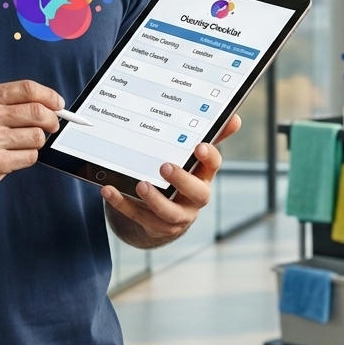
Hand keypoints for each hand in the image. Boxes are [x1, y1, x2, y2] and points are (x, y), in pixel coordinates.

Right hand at [0, 80, 62, 195]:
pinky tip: (14, 155)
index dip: (49, 96)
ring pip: (38, 136)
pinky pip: (31, 156)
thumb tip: (52, 104)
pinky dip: (28, 156)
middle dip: (52, 119)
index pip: (27, 89)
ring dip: (37, 141)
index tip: (58, 104)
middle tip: (52, 125)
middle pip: (37, 112)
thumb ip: (12, 101)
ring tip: (23, 142)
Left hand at [101, 114, 239, 246]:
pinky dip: (122, 204)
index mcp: (203, 176)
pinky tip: (109, 190)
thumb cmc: (181, 179)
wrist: (164, 216)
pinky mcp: (155, 226)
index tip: (199, 146)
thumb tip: (235, 118)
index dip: (209, 157)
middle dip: (182, 181)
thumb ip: (210, 138)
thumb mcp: (194, 160)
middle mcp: (194, 198)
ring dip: (154, 199)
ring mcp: (176, 215)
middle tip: (166, 166)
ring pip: (168, 213)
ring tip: (141, 184)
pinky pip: (138, 217)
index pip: (212, 166)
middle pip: (197, 194)